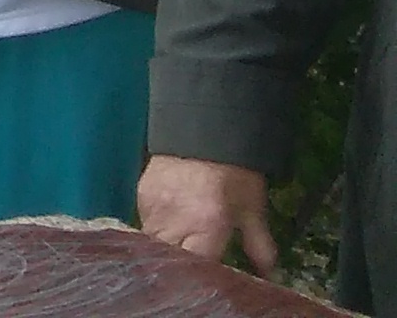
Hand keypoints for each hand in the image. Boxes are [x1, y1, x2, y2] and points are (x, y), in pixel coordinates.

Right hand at [140, 154, 277, 274]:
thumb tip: (267, 276)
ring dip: (166, 248)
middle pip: (169, 258)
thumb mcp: (253, 210)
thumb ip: (259, 247)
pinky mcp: (139, 195)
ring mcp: (152, 208)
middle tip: (193, 262)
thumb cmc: (236, 175)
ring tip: (180, 245)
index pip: (197, 267)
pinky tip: (169, 223)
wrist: (205, 130)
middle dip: (180, 265)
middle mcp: (174, 222)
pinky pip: (144, 222)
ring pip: (153, 242)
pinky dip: (156, 228)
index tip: (210, 276)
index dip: (203, 275)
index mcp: (206, 227)